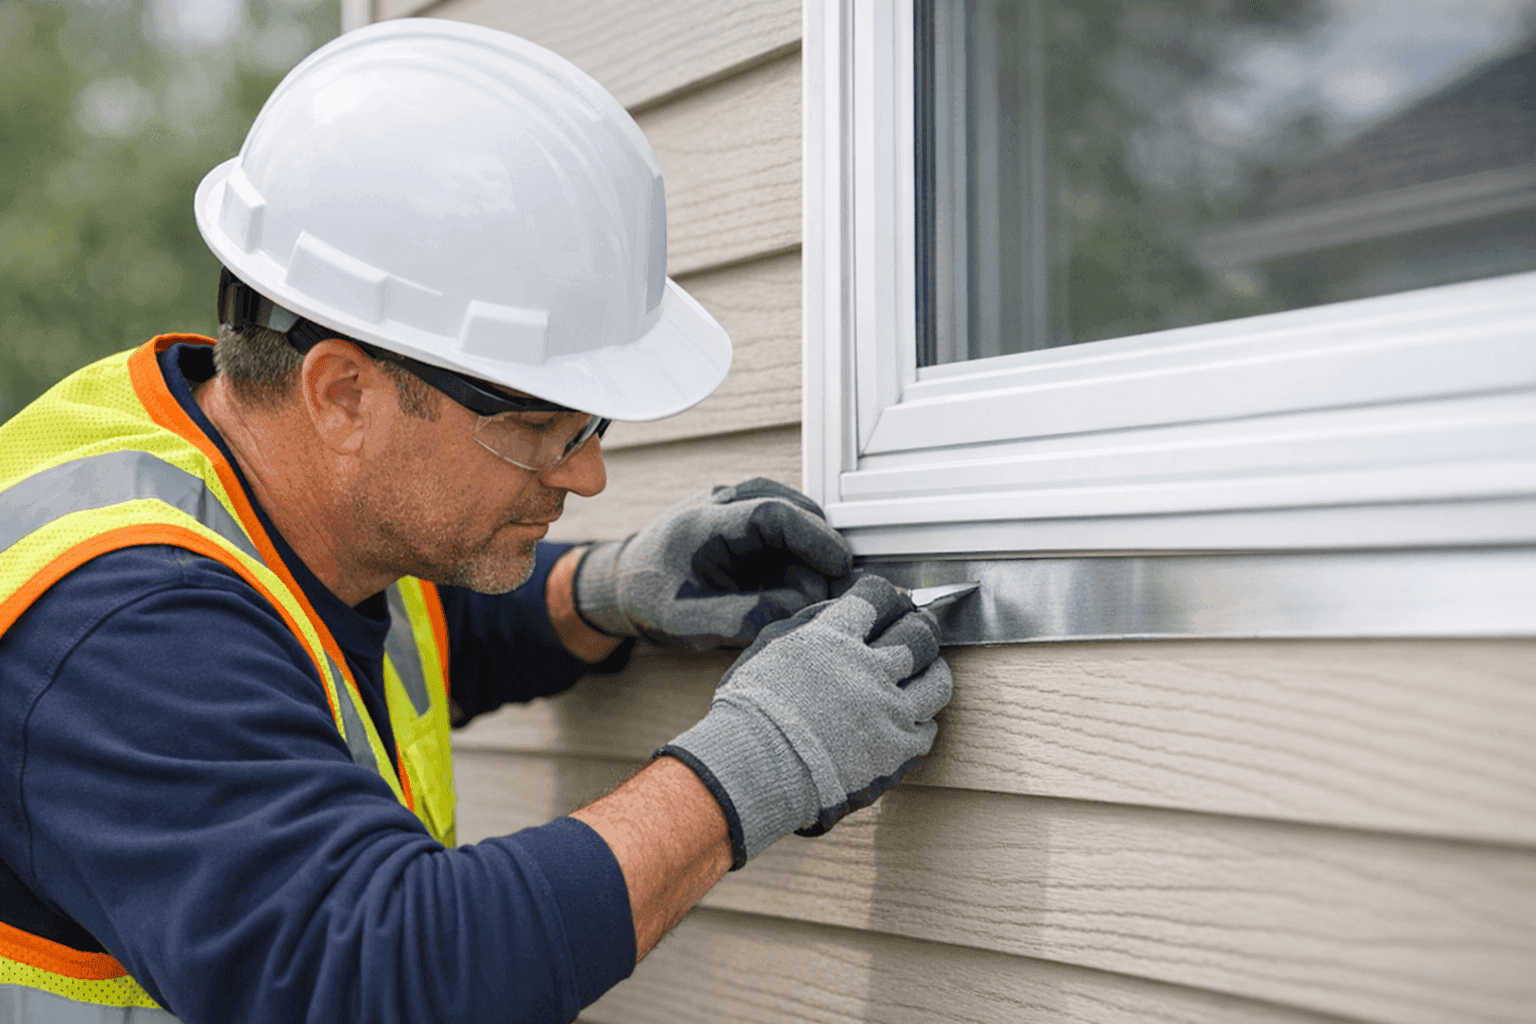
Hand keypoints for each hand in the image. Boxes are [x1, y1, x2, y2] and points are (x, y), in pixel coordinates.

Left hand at [574, 478, 851, 650]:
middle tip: (825, 591)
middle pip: (792, 506)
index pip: (773, 513)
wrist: (623, 583)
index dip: (814, 538)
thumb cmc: (650, 600)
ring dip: (810, 549)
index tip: (840, 566)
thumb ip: (739, 619)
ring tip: (807, 591)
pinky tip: (794, 582)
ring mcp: (732, 504)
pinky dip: (799, 550)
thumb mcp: (686, 624)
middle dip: (819, 548)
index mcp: (704, 524)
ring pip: (793, 512)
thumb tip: (796, 609)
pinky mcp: (741, 515)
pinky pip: (784, 524)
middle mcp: (720, 503)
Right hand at [657, 574, 952, 865]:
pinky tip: (915, 721)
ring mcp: (887, 711)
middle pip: (917, 635)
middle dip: (921, 626)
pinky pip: (927, 731)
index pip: (877, 598)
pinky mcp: (897, 751)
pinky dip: (923, 723)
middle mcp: (867, 669)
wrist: (753, 769)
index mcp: (833, 639)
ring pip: (936, 681)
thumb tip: (837, 611)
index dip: (889, 596)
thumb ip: (805, 625)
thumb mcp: (766, 650)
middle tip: (920, 628)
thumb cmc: (748, 713)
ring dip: (934, 671)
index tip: (893, 600)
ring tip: (929, 671)